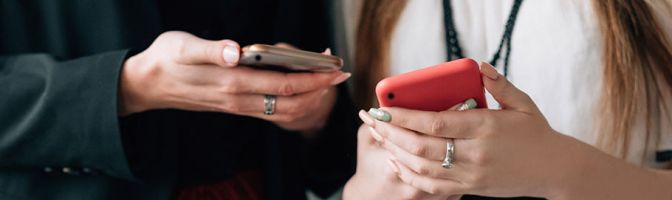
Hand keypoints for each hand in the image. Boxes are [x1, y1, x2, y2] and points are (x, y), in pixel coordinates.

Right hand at [119, 31, 349, 132]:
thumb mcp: (183, 47)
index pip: (283, 85)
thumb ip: (211, 49)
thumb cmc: (166, 60)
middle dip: (319, 89)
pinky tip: (299, 86)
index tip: (334, 69)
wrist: (147, 84)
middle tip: (340, 74)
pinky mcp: (235, 106)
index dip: (312, 78)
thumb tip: (235, 51)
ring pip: (282, 108)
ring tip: (326, 79)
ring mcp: (238, 105)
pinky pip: (270, 108)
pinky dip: (290, 98)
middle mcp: (239, 99)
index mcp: (232, 82)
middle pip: (290, 100)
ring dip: (308, 96)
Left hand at [360, 62, 564, 197]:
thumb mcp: (522, 104)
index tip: (382, 107)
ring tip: (379, 136)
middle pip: (421, 146)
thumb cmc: (536, 133)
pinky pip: (432, 187)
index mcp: (485, 128)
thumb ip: (499, 84)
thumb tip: (479, 66)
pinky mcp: (470, 188)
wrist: (555, 170)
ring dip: (395, 152)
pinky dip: (410, 175)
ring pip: (422, 167)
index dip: (404, 116)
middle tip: (372, 120)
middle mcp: (475, 154)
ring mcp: (471, 175)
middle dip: (390, 132)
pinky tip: (396, 161)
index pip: (435, 122)